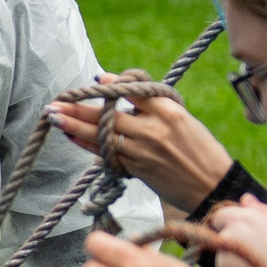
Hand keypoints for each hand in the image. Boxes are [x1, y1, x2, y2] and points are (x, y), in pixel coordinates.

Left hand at [46, 77, 235, 213]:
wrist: (212, 186)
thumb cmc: (200, 150)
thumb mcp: (184, 120)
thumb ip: (155, 108)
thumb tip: (123, 94)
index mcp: (169, 111)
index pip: (136, 91)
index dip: (114, 85)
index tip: (96, 81)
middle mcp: (154, 129)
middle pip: (109, 114)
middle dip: (79, 108)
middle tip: (56, 102)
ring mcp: (142, 150)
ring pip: (102, 134)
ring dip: (74, 126)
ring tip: (53, 117)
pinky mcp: (136, 169)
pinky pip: (106, 154)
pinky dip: (87, 144)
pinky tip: (71, 136)